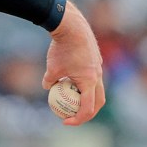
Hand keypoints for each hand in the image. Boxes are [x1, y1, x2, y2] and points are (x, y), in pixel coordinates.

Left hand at [41, 0, 104, 124]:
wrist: (71, 26)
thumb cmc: (61, 48)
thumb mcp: (52, 68)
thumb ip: (49, 81)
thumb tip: (47, 88)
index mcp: (89, 82)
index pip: (88, 109)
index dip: (78, 119)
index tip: (65, 121)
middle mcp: (98, 76)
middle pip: (98, 102)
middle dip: (88, 112)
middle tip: (74, 115)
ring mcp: (99, 67)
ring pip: (96, 88)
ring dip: (85, 95)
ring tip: (69, 96)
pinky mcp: (95, 59)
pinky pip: (92, 76)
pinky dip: (83, 82)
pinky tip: (69, 76)